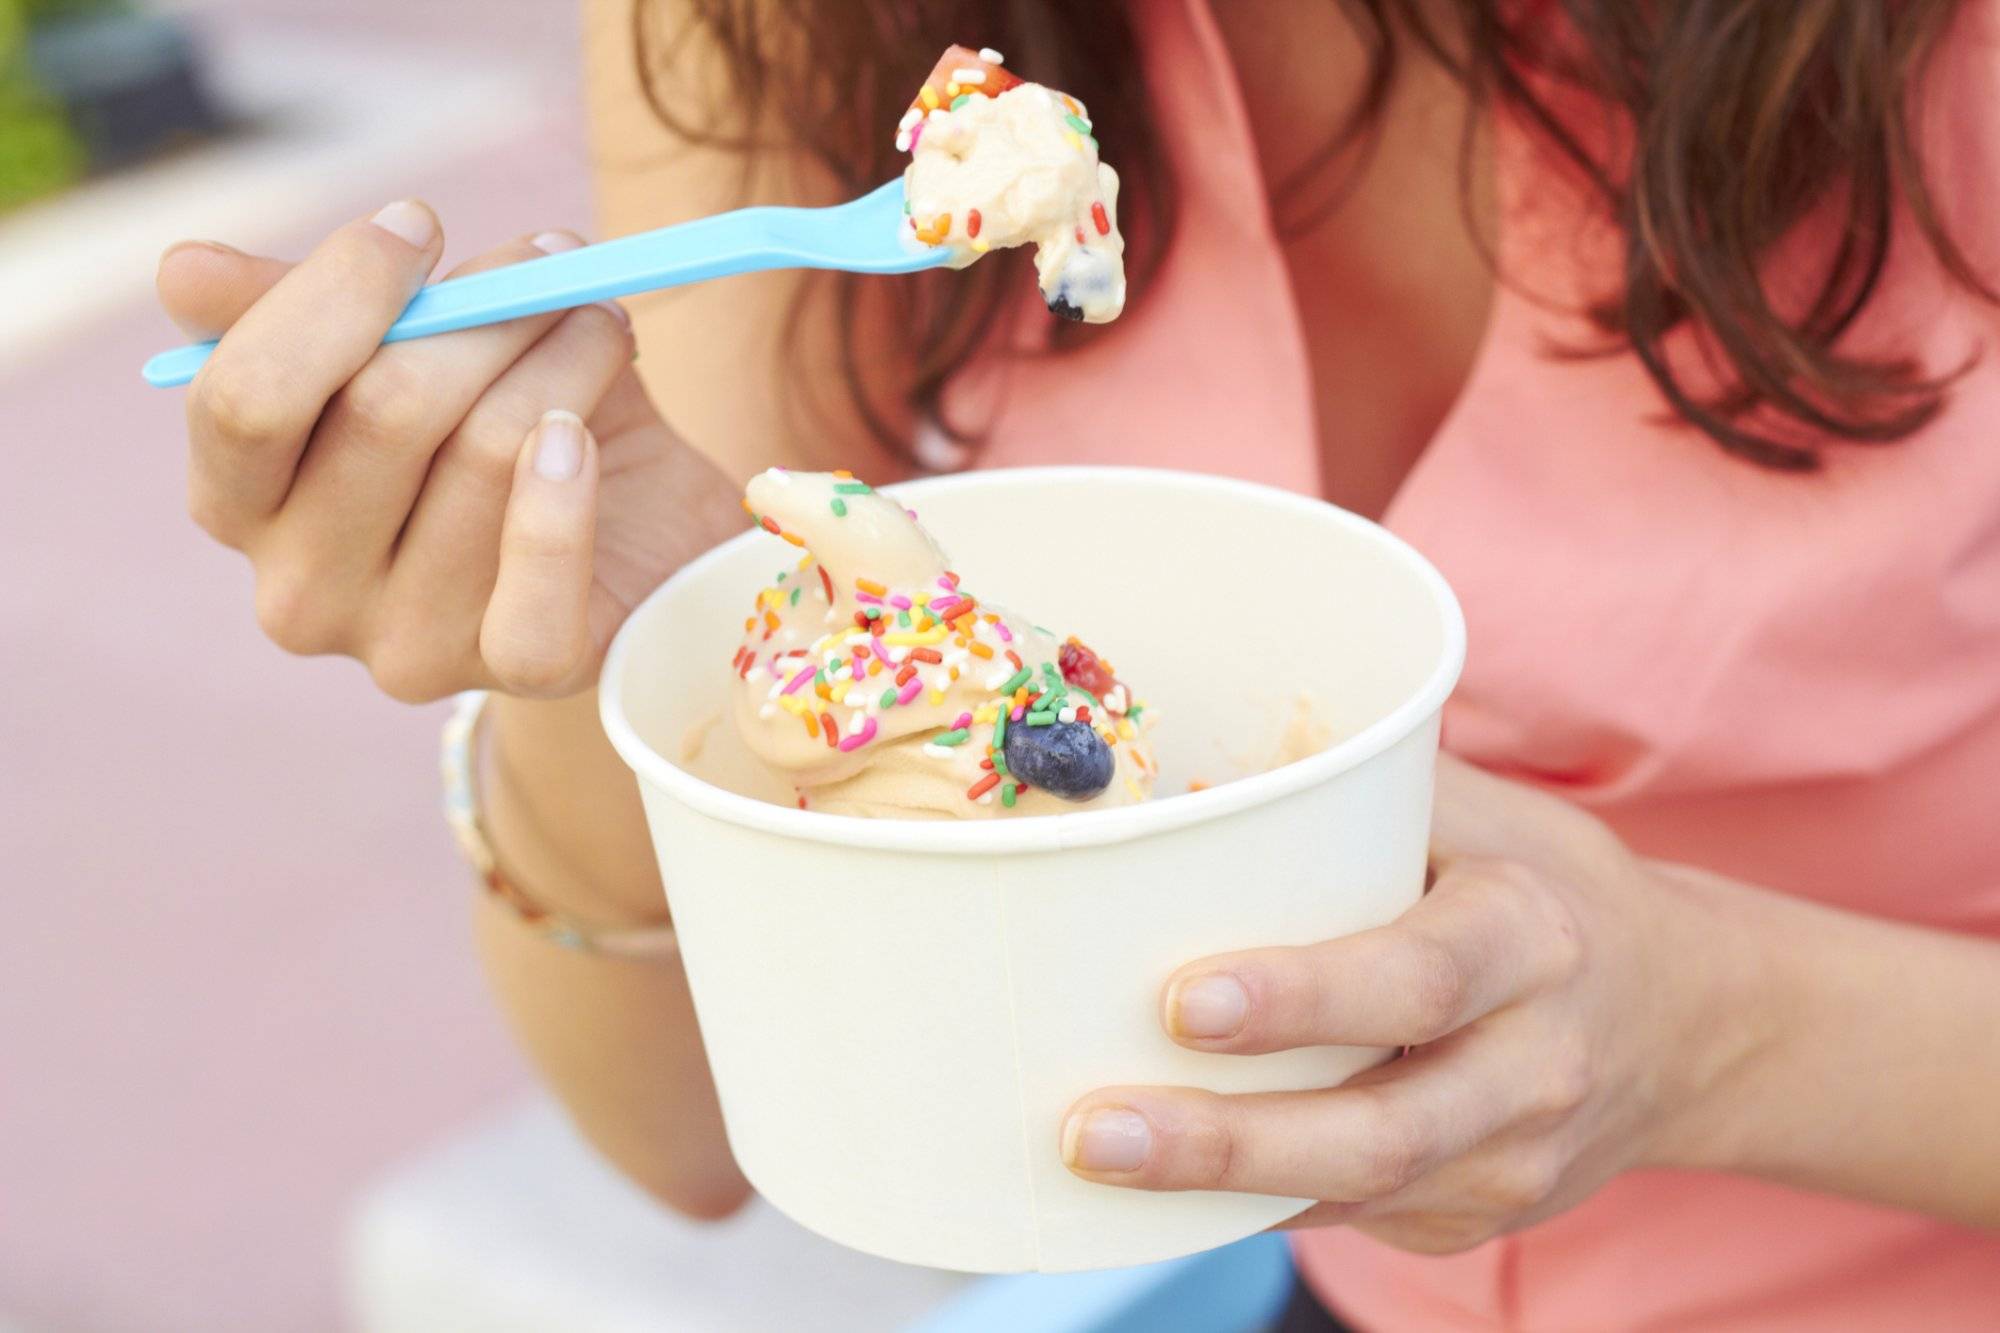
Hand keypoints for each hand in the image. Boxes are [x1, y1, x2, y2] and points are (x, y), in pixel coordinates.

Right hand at [158, 199, 741, 701]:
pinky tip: (582, 436)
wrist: (641, 527)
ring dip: (561, 360)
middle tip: (552, 261)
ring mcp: (404, 642)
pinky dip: (566, 492)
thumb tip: (186, 272)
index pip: (246, 397)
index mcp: (242, 502)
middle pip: (384, 413)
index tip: (421, 225)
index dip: (339, 292)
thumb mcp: (400, 346)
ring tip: (599, 320)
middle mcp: (301, 591)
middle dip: (483, 313)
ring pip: (485, 456)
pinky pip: (539, 575)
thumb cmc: (497, 418)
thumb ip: (297, 306)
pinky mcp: (516, 670)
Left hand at [1060, 755, 1760, 1253]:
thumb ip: (1361, 786)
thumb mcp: (1485, 816)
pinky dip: (1249, 1205)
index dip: (1302, 999)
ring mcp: (1510, 1164)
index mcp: (1530, 941)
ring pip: (1357, 1195)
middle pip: (1381, 1130)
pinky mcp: (1474, 1219)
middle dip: (1229, 1140)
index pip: (1417, 979)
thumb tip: (1194, 764)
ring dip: (1217, 1188)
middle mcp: (1534, 1066)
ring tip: (1094, 1158)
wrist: (1688, 1023)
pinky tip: (1154, 1186)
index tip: (1183, 1002)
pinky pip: (1348, 1220)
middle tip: (1094, 1127)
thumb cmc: (1544, 890)